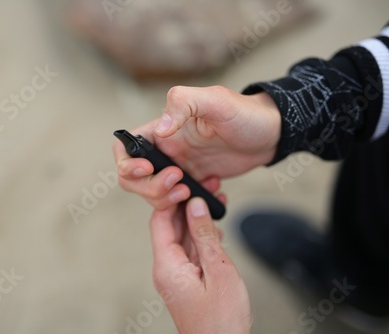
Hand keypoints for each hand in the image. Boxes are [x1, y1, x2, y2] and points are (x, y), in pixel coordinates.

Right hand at [113, 85, 279, 209]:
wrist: (271, 134)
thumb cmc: (244, 113)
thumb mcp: (215, 100)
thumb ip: (183, 104)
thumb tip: (160, 130)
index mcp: (160, 129)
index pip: (125, 148)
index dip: (127, 164)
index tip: (149, 168)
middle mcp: (164, 150)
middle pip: (132, 178)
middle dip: (149, 187)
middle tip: (180, 182)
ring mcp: (178, 168)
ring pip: (152, 194)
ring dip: (166, 199)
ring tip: (193, 192)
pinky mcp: (194, 182)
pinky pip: (177, 201)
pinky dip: (187, 205)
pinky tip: (213, 190)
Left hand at [150, 197, 251, 333]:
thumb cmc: (221, 321)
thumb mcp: (218, 271)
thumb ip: (205, 237)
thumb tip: (196, 206)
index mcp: (167, 266)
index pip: (161, 221)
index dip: (172, 199)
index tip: (187, 182)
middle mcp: (167, 269)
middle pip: (172, 227)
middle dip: (189, 205)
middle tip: (208, 186)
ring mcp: (177, 275)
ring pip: (183, 238)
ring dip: (198, 220)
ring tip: (216, 199)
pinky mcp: (188, 281)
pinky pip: (192, 252)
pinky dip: (203, 238)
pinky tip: (216, 227)